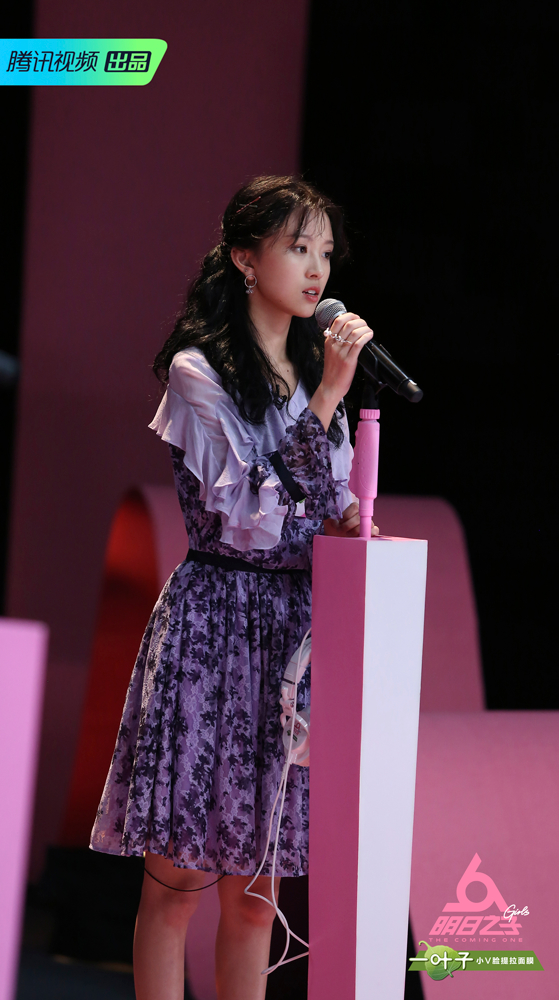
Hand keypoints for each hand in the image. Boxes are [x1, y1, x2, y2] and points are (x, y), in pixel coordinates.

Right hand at [308, 312, 373, 430]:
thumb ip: (336, 342)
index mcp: (329, 341)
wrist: (330, 386)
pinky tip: (370, 336)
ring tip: (369, 331)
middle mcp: (334, 345)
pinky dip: (366, 337)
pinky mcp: (348, 361)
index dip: (350, 316)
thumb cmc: (332, 371)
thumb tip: (349, 331)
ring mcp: (341, 353)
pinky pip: (359, 344)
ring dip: (365, 329)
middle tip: (365, 325)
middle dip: (360, 321)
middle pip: (348, 324)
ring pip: (355, 333)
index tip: (357, 318)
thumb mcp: (330, 352)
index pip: (338, 321)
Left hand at [323, 502, 379, 537]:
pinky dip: (368, 534)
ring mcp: (368, 523)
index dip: (346, 516)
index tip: (339, 522)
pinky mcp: (371, 532)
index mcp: (353, 509)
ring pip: (368, 524)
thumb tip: (334, 511)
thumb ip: (330, 513)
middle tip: (340, 531)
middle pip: (359, 517)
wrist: (335, 540)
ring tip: (348, 535)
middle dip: (348, 525)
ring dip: (356, 531)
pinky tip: (358, 538)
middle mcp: (362, 515)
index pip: (355, 507)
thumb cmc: (333, 529)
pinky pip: (375, 531)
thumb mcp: (329, 521)